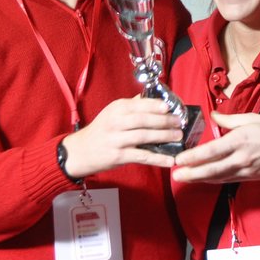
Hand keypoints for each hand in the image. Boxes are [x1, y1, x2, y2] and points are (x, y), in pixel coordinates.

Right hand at [63, 98, 182, 177]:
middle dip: (164, 121)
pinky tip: (170, 160)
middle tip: (179, 123)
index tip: (171, 107)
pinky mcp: (118, 156)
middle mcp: (116, 122)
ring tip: (177, 137)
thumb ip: (132, 106)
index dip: (156, 106)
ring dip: (164, 136)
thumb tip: (154, 99)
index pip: (140, 104)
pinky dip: (158, 158)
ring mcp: (116, 140)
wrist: (80, 151)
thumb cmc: (101, 131)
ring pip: (144, 136)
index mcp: (117, 109)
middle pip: (144, 120)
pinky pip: (142, 156)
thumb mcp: (112, 113)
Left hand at [171, 112, 259, 183]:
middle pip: (211, 169)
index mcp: (240, 140)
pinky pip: (230, 179)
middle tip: (175, 176)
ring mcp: (247, 169)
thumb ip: (228, 120)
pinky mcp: (252, 176)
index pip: (211, 151)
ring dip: (201, 178)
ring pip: (219, 177)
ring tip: (186, 179)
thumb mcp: (251, 118)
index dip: (193, 157)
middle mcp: (241, 157)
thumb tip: (212, 117)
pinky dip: (216, 180)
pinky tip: (206, 179)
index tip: (179, 159)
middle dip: (191, 173)